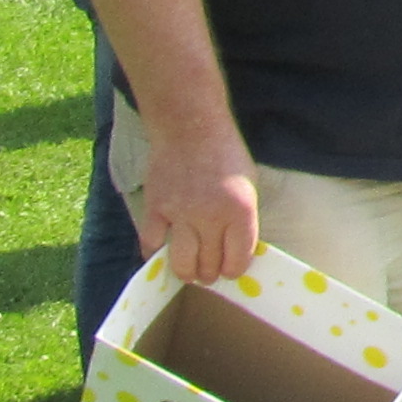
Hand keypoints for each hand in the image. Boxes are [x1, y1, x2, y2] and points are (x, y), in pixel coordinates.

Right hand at [138, 123, 261, 285]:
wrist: (189, 127)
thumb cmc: (226, 154)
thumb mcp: (249, 185)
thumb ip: (243, 218)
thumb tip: (238, 249)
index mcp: (240, 210)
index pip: (238, 259)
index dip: (235, 269)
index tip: (231, 269)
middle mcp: (211, 217)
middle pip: (209, 264)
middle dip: (211, 274)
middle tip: (209, 272)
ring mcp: (180, 214)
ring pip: (181, 263)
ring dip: (187, 273)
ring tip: (190, 271)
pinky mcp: (155, 209)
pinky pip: (152, 245)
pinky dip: (156, 256)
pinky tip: (163, 256)